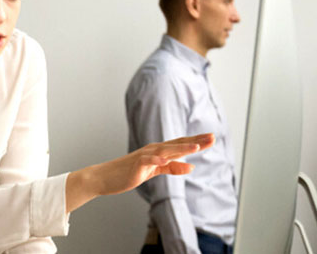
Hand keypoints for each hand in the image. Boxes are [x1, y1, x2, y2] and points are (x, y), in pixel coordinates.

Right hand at [65, 133, 213, 212]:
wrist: (105, 178)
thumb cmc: (129, 173)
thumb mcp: (154, 171)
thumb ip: (172, 168)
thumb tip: (191, 167)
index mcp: (159, 151)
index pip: (181, 144)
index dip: (197, 141)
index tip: (212, 138)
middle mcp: (154, 150)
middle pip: (177, 144)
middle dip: (195, 141)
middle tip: (212, 137)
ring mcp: (144, 156)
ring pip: (165, 150)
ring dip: (181, 148)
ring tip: (196, 148)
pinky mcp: (136, 164)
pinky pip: (148, 160)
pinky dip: (157, 159)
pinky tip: (166, 159)